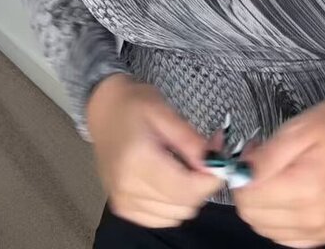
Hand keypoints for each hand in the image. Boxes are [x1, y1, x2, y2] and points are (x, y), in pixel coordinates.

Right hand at [86, 74, 223, 228]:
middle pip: (183, 205)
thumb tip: (215, 163)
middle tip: (203, 159)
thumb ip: (190, 140)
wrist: (104, 110)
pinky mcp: (122, 208)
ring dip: (188, 196)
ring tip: (185, 167)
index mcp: (137, 160)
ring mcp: (123, 201)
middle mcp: (127, 187)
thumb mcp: (165, 111)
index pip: (185, 188)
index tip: (219, 161)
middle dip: (202, 185)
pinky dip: (173, 205)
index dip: (210, 180)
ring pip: (175, 216)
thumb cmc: (134, 104)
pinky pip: (160, 219)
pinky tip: (170, 181)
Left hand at [232, 95, 324, 247]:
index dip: (241, 174)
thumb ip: (268, 155)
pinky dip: (278, 219)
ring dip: (262, 205)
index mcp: (306, 189)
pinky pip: (286, 238)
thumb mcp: (301, 128)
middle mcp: (314, 219)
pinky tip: (287, 196)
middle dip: (248, 189)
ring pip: (266, 230)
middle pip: (253, 217)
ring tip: (277, 176)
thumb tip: (240, 173)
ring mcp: (322, 232)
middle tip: (262, 162)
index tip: (253, 154)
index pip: (248, 197)